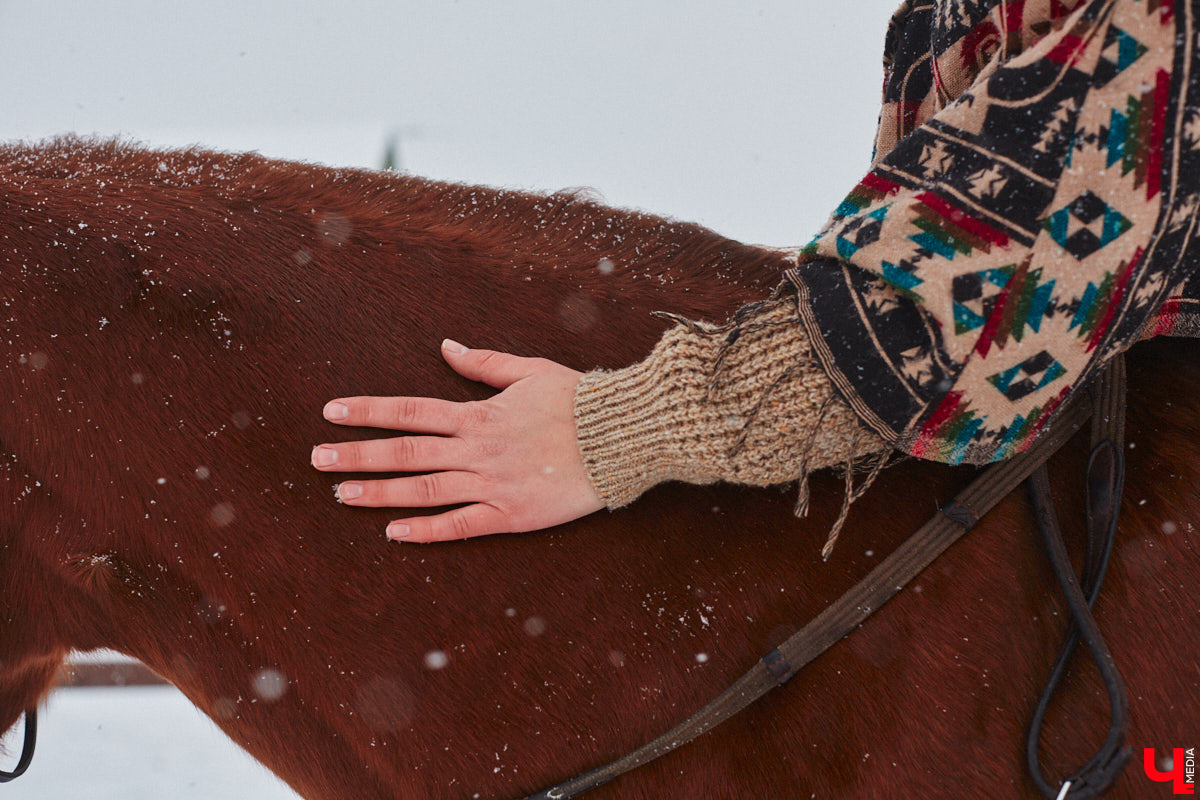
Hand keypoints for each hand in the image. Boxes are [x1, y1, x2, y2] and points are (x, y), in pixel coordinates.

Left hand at [311, 339, 604, 541]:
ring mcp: (491, 484)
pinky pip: (461, 526)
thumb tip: (446, 346)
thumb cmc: (580, 401)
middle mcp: (477, 449)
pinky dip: (426, 530)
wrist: (622, 436)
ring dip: (378, 492)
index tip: (331, 412)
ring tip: (339, 494)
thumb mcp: (530, 370)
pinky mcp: (511, 516)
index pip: (410, 411)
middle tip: (316, 459)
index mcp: (478, 414)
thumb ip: (483, 363)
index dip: (368, 411)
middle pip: (405, 452)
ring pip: (423, 490)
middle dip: (357, 454)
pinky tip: (393, 532)